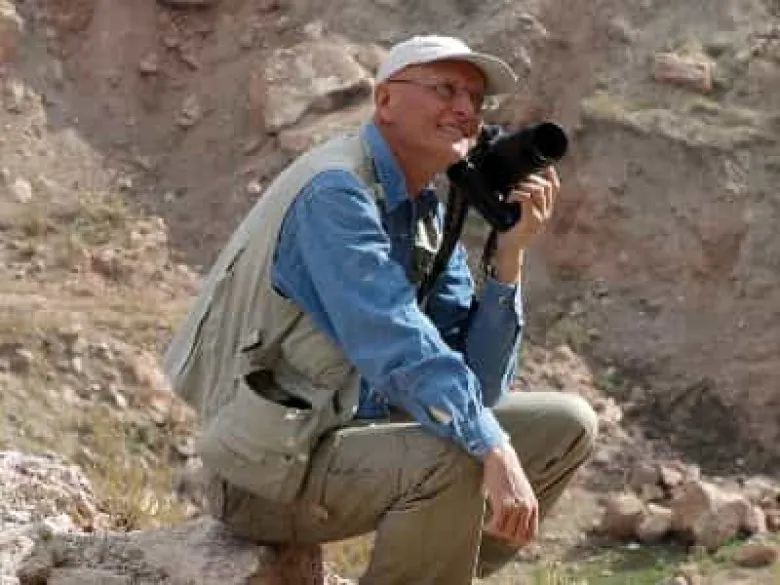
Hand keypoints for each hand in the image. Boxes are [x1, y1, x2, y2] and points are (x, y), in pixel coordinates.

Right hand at [482, 440, 538, 545]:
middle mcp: (527, 507)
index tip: (507, 535)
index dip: (518, 539)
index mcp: (533, 505)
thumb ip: (520, 505)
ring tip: (489, 526)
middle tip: (496, 529)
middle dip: (505, 536)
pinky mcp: (504, 503)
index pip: (530, 535)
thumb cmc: (507, 472)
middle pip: (517, 536)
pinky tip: (485, 525)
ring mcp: (516, 506)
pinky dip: (490, 528)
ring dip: (496, 532)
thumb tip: (511, 521)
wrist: (501, 457)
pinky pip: (497, 525)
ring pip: (506, 532)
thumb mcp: (520, 491)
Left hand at [492, 166, 559, 282]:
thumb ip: (523, 200)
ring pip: (538, 192)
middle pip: (546, 187)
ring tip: (513, 188)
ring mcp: (540, 219)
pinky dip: (518, 195)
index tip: (544, 165)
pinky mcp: (530, 222)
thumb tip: (516, 182)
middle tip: (518, 179)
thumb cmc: (511, 230)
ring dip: (524, 186)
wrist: (508, 250)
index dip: (550, 174)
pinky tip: (511, 196)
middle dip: (532, 178)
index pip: (554, 188)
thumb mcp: (519, 212)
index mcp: (545, 210)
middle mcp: (545, 214)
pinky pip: (527, 201)